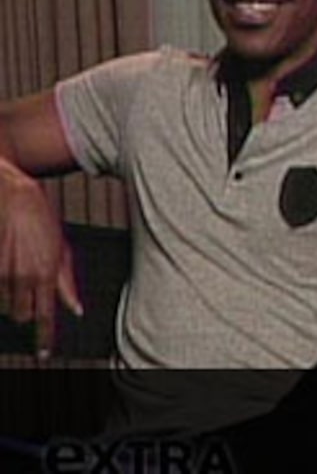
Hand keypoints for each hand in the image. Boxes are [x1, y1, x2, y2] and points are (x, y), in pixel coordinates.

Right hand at [0, 162, 81, 358]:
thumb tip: (76, 310)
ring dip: (15, 299)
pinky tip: (9, 269)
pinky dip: (2, 289)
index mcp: (45, 274)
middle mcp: (22, 277)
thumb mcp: (62, 251)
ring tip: (21, 274)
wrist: (13, 195)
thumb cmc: (42, 219)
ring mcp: (2, 274)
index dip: (44, 339)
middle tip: (34, 291)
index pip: (45, 318)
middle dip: (29, 310)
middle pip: (24, 316)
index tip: (42, 354)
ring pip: (7, 306)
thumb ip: (67, 285)